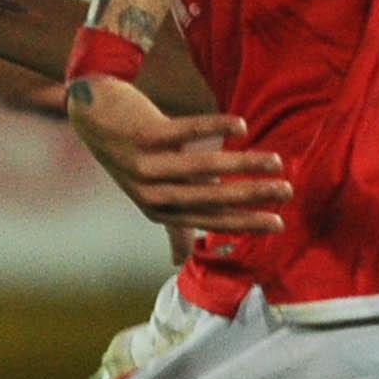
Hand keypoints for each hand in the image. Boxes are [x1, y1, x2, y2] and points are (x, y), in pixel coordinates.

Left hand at [62, 72, 291, 234]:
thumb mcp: (150, 194)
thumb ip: (170, 224)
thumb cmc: (132, 156)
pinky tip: (241, 126)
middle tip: (286, 191)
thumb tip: (177, 262)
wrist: (92, 116)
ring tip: (275, 161)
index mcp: (158, 211)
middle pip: (209, 197)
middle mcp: (150, 193)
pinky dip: (214, 127)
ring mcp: (145, 164)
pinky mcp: (143, 134)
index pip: (209, 220)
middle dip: (252, 196)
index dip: (244, 223)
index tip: (278, 223)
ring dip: (243, 164)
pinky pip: (185, 131)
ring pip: (202, 167)